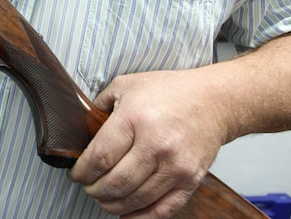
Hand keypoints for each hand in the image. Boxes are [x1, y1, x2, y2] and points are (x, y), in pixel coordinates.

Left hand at [67, 69, 228, 217]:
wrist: (215, 100)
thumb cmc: (171, 91)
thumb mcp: (126, 85)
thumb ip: (99, 105)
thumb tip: (80, 128)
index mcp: (136, 119)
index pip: (99, 158)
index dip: (82, 172)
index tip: (76, 173)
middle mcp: (156, 145)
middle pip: (115, 183)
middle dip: (93, 190)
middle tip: (88, 186)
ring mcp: (176, 166)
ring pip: (135, 200)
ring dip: (112, 204)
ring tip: (104, 197)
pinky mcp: (190, 180)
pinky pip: (162, 210)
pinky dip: (140, 217)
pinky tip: (127, 213)